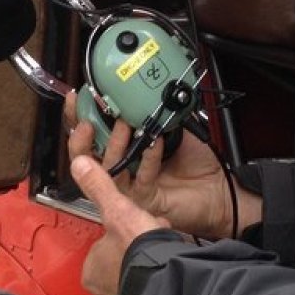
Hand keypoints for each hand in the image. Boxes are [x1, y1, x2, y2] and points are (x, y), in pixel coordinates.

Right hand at [65, 91, 257, 239]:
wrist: (217, 190)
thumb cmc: (196, 163)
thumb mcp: (172, 130)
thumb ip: (153, 116)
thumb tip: (140, 95)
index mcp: (123, 151)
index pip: (93, 134)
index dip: (79, 118)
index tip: (77, 99)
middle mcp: (121, 170)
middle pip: (87, 156)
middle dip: (82, 137)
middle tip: (86, 120)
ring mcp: (130, 188)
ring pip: (109, 169)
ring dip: (115, 144)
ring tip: (124, 124)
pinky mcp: (144, 199)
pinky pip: (141, 178)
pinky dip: (149, 157)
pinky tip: (156, 143)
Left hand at [69, 152, 165, 294]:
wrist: (165, 288)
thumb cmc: (138, 254)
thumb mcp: (118, 210)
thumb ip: (99, 187)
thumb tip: (80, 164)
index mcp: (90, 268)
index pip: (102, 246)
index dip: (123, 233)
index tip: (137, 228)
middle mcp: (100, 291)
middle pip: (118, 263)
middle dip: (136, 251)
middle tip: (152, 241)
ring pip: (132, 279)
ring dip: (146, 268)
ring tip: (162, 257)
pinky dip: (154, 287)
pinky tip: (166, 275)